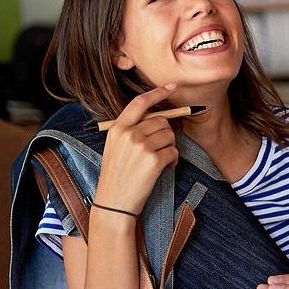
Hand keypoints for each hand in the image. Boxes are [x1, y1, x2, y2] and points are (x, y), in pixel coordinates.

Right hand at [94, 84, 179, 215]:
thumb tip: (157, 119)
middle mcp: (129, 134)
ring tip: (160, 160)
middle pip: (161, 121)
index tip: (171, 87)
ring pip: (170, 136)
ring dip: (170, 147)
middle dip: (166, 133)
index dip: (157, 93)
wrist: (114, 201)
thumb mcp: (115, 147)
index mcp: (117, 128)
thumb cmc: (117, 175)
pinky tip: (163, 168)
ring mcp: (142, 147)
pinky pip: (174, 152)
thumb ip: (131, 130)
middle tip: (160, 148)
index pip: (139, 103)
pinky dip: (173, 160)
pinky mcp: (154, 161)